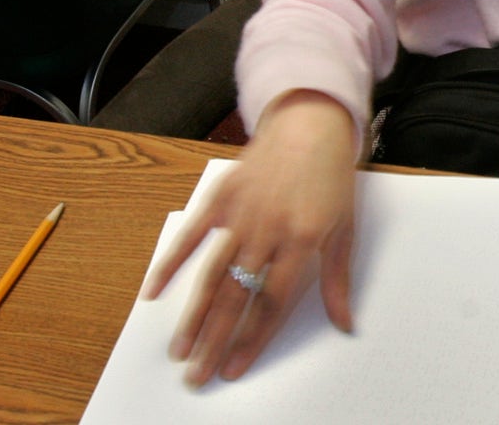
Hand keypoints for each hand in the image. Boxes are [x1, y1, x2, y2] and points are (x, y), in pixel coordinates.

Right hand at [140, 90, 359, 385]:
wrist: (311, 124)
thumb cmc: (332, 178)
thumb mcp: (345, 230)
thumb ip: (337, 281)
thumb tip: (345, 324)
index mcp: (302, 240)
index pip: (271, 302)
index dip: (251, 339)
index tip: (234, 369)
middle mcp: (269, 230)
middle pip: (236, 296)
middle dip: (215, 340)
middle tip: (197, 375)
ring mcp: (241, 213)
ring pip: (211, 274)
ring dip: (192, 315)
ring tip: (178, 350)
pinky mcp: (220, 197)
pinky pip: (191, 236)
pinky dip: (169, 263)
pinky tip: (153, 293)